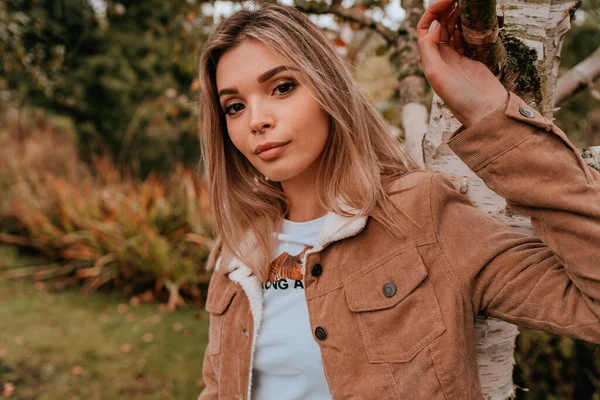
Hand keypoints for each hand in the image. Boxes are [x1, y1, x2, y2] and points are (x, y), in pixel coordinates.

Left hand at [416, 0, 508, 127]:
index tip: (446, 1)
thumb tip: (434, 26)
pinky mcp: (470, 60)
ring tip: (464, 2)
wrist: (486, 112)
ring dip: (454, 14)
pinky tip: (471, 16)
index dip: (432, 13)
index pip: (424, 29)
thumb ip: (430, 49)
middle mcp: (440, 59)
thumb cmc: (460, 97)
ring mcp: (455, 58)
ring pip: (451, 29)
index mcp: (430, 61)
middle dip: (444, 9)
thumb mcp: (437, 74)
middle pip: (438, 26)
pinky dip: (465, 24)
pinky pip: (464, 37)